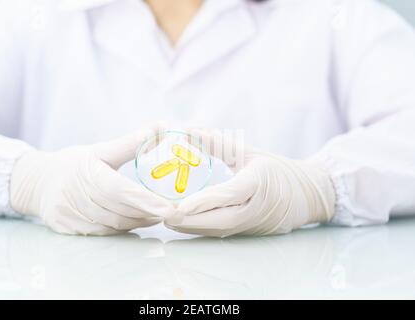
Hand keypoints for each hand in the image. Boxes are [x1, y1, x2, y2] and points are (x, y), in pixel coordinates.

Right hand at [10, 128, 173, 235]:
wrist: (37, 181)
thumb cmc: (74, 162)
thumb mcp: (100, 149)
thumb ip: (130, 143)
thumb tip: (161, 127)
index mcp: (88, 173)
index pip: (122, 190)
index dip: (147, 200)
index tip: (170, 208)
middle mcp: (77, 195)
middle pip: (121, 211)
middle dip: (148, 212)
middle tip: (171, 211)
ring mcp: (69, 214)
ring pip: (113, 225)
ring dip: (138, 222)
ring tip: (156, 216)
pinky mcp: (66, 227)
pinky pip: (101, 233)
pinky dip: (122, 229)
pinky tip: (134, 221)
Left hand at [165, 130, 335, 236]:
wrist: (308, 196)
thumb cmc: (277, 169)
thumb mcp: (250, 152)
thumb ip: (219, 144)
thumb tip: (188, 131)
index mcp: (258, 184)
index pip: (228, 195)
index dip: (203, 202)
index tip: (179, 206)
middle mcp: (254, 209)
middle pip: (219, 220)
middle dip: (188, 220)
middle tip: (162, 214)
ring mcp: (252, 224)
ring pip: (218, 230)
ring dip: (191, 227)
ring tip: (167, 219)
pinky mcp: (248, 232)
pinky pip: (222, 232)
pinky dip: (202, 228)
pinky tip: (184, 223)